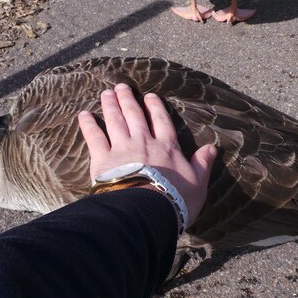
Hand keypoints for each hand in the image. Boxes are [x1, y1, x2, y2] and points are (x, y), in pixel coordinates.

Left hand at [78, 83, 216, 225]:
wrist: (146, 211)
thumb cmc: (175, 200)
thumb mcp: (198, 184)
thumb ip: (202, 164)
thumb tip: (213, 148)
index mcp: (167, 147)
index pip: (162, 121)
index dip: (155, 107)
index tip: (150, 96)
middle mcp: (144, 141)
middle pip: (135, 115)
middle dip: (128, 99)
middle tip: (121, 87)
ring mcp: (122, 148)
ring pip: (115, 120)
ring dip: (111, 105)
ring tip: (107, 94)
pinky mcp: (103, 159)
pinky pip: (94, 136)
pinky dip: (88, 124)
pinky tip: (84, 114)